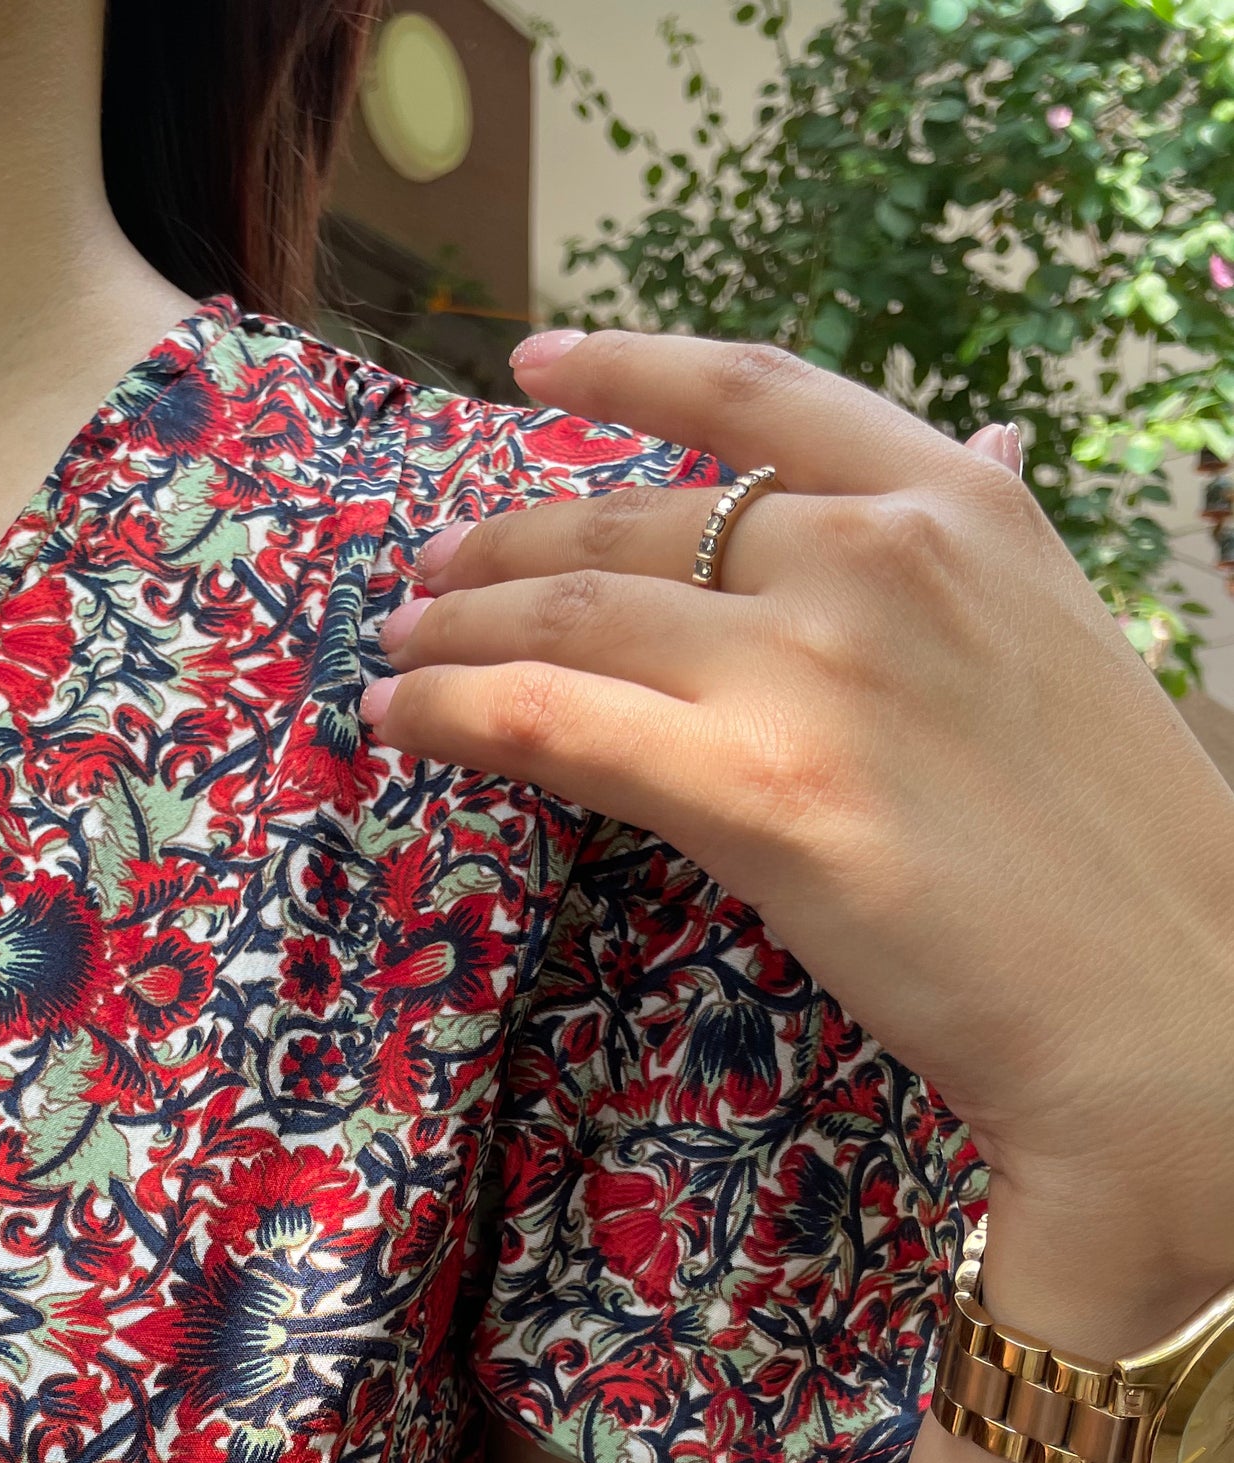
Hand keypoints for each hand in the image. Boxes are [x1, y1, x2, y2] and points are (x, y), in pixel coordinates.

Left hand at [361, 330, 1233, 1345]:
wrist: (1166, 1004)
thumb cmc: (1117, 856)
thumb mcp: (1061, 642)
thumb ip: (979, 552)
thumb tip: (977, 460)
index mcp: (959, 506)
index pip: (759, 392)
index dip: (623, 365)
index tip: (529, 367)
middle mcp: (876, 553)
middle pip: (632, 517)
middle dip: (503, 546)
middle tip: (430, 582)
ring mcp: (810, 667)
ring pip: (570, 612)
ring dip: (456, 628)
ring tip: (399, 652)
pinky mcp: (756, 788)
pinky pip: (551, 719)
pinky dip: (452, 710)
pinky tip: (402, 718)